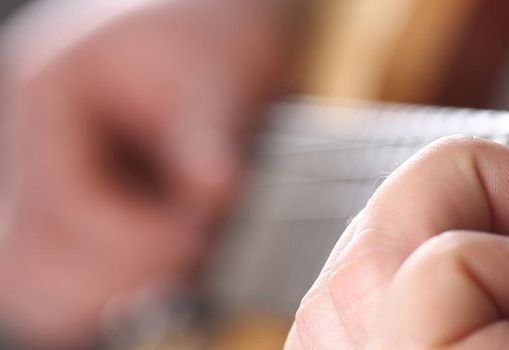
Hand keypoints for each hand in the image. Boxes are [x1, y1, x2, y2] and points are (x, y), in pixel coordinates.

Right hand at [0, 0, 290, 346]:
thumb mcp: (219, 70)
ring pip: (36, 279)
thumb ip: (209, 136)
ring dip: (111, 290)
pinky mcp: (84, 205)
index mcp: (45, 93)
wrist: (224, 21)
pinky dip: (121, 284)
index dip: (133, 240)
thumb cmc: (216, 30)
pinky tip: (177, 269)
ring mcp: (48, 179)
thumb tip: (215, 198)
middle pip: (26, 259)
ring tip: (185, 270)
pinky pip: (74, 273)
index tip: (200, 241)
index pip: (62, 205)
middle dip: (115, 275)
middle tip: (193, 264)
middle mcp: (30, 144)